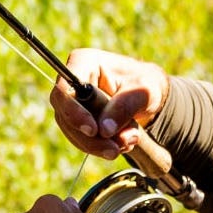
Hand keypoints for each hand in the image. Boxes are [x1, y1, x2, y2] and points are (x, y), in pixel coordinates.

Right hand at [50, 48, 170, 159]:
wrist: (147, 97)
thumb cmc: (145, 85)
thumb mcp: (143, 92)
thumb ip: (124, 107)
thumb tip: (104, 130)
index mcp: (84, 63)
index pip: (65, 90)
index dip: (74, 112)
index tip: (93, 131)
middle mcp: (73, 83)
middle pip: (65, 115)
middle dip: (90, 138)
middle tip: (114, 150)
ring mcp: (73, 103)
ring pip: (73, 132)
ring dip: (98, 146)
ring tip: (126, 143)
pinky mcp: (79, 121)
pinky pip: (82, 140)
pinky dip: (101, 147)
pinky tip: (122, 143)